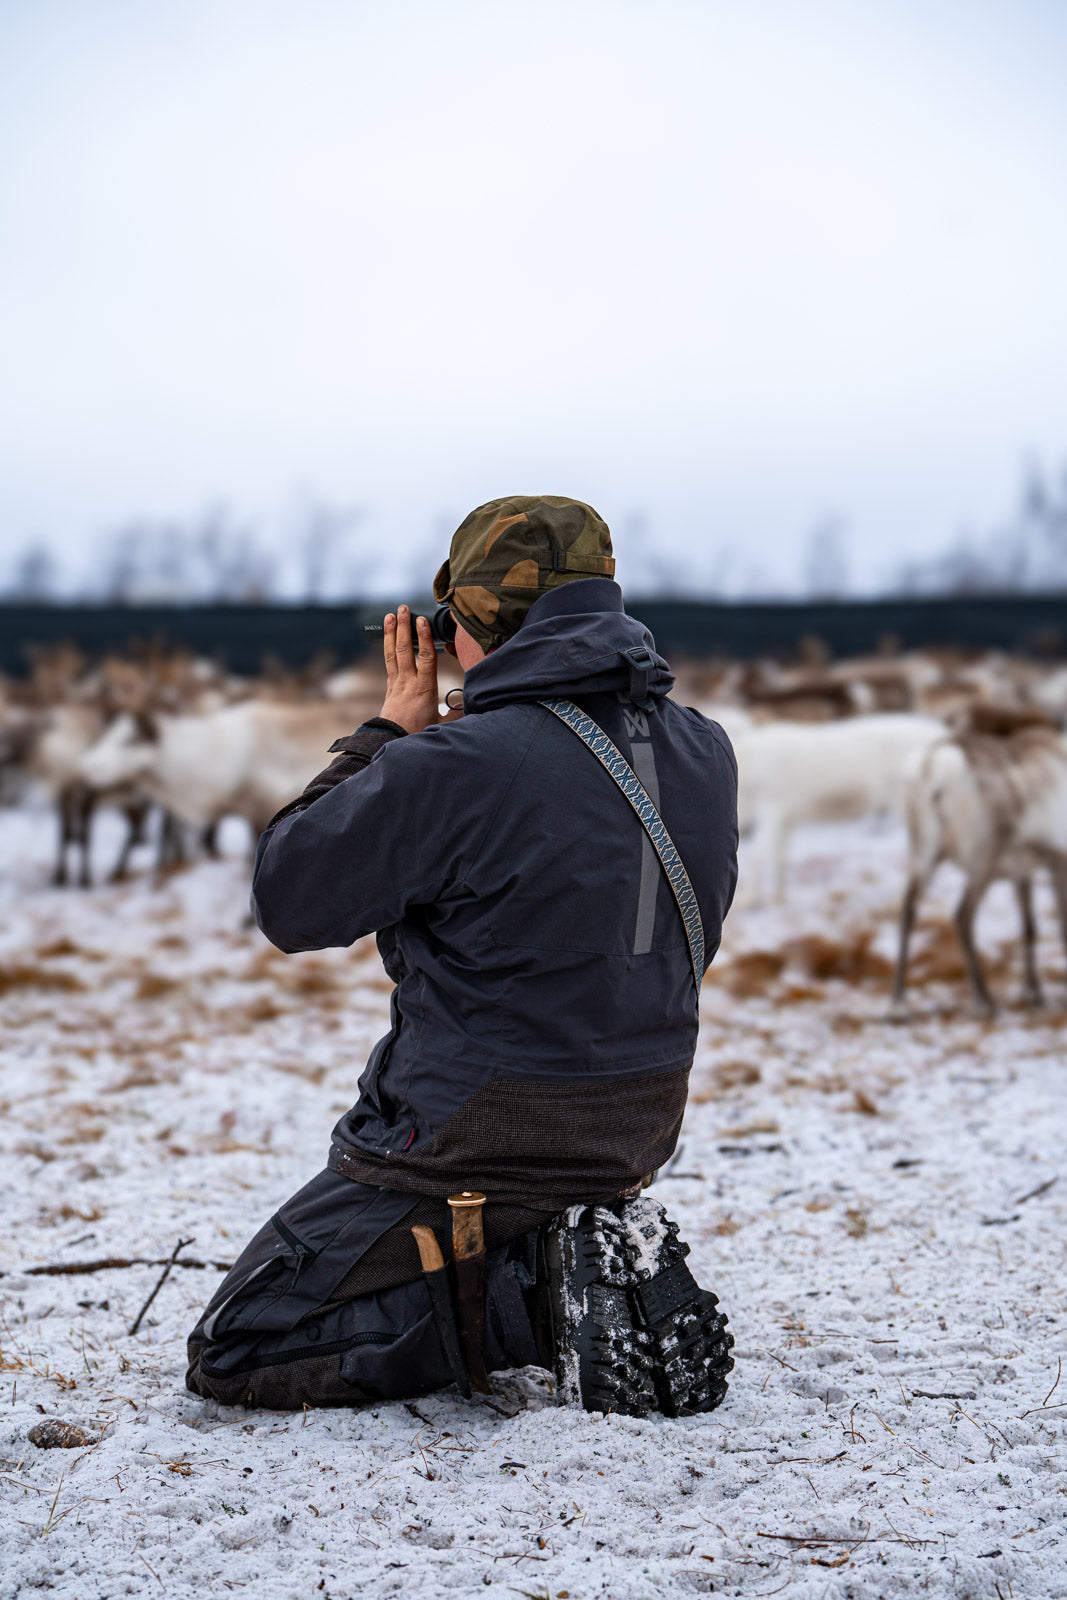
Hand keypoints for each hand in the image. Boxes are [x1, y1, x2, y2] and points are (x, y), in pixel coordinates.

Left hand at [379, 606, 462, 732]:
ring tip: (390, 616)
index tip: (422, 621)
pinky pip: (389, 662)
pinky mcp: (390, 687)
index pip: (425, 658)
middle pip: (404, 650)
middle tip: (402, 608)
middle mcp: (408, 682)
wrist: (391, 742)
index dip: (424, 638)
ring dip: (391, 633)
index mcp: (424, 689)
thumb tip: (472, 704)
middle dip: (403, 627)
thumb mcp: (442, 724)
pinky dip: (388, 647)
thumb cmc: (417, 734)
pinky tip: (388, 637)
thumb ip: (457, 712)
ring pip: (393, 654)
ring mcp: (396, 683)